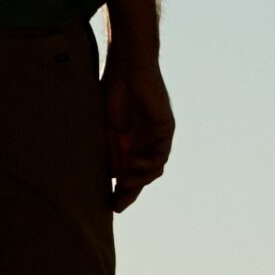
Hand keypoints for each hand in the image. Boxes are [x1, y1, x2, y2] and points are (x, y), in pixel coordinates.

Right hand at [100, 47, 173, 210]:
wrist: (126, 68)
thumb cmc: (115, 92)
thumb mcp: (110, 130)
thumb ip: (114, 153)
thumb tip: (114, 178)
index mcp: (131, 141)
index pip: (128, 172)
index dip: (120, 188)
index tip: (109, 204)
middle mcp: (146, 142)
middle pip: (141, 175)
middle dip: (129, 192)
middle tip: (116, 206)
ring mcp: (157, 137)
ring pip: (152, 169)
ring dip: (138, 181)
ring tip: (123, 187)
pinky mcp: (165, 130)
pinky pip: (160, 155)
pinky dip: (148, 165)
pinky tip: (134, 169)